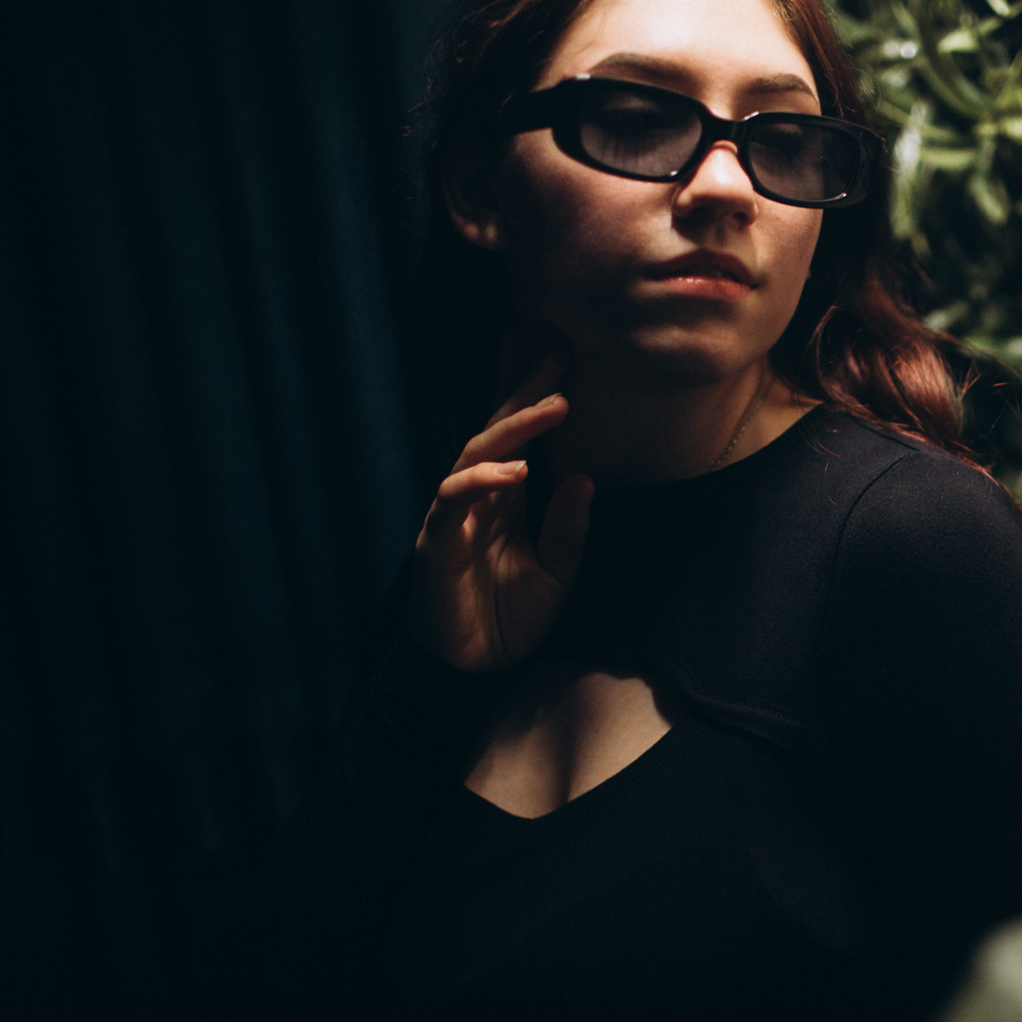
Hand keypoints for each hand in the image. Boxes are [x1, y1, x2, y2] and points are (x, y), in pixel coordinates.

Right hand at [407, 354, 594, 671]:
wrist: (474, 670)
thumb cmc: (511, 619)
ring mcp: (454, 517)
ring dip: (513, 428)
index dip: (531, 393)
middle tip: (558, 351)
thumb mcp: (558, 573)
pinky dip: (480, 482)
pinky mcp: (437, 544)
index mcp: (506, 500)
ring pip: (474, 456)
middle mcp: (478, 499)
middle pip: (496, 431)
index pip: (518, 437)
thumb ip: (568, 528)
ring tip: (554, 405)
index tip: (560, 352)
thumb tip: (585, 478)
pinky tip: (514, 470)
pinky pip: (452, 503)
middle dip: (524, 389)